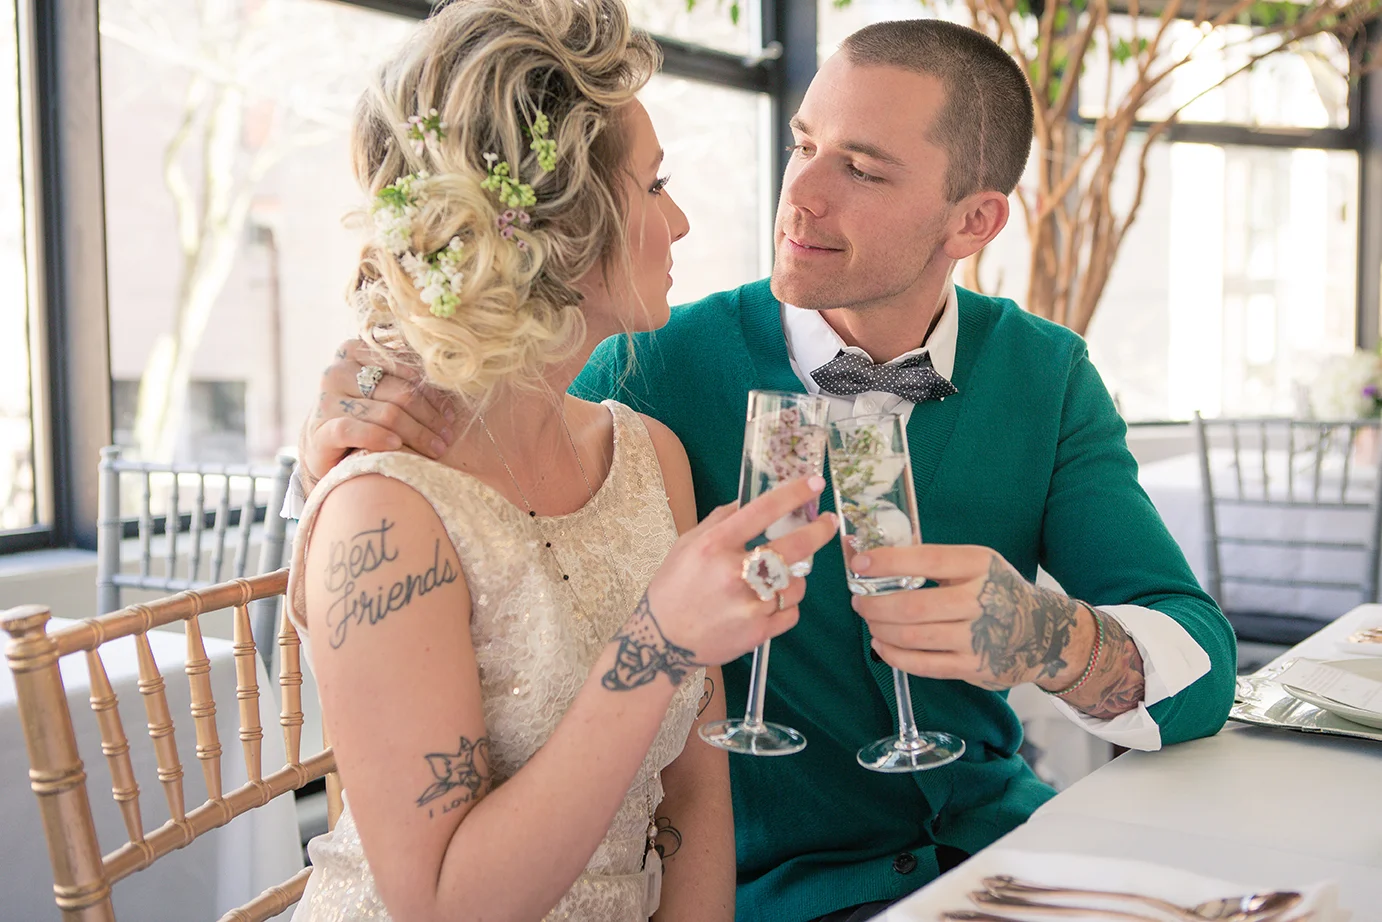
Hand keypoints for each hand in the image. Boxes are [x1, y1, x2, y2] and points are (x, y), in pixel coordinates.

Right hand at [301, 340, 456, 488]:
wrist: (327, 446)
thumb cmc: (364, 414)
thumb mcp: (383, 389)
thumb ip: (405, 376)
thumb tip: (449, 370)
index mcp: (355, 351)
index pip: (406, 368)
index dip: (432, 393)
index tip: (451, 414)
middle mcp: (337, 372)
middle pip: (399, 393)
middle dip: (429, 417)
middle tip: (448, 435)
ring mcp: (326, 401)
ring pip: (385, 413)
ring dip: (417, 434)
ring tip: (436, 448)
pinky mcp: (319, 430)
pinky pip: (353, 430)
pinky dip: (378, 438)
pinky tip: (397, 447)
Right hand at [634, 476, 837, 669]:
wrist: (661, 641)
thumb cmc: (674, 587)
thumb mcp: (687, 544)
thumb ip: (720, 521)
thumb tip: (749, 502)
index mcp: (715, 546)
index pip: (763, 511)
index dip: (794, 493)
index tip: (815, 483)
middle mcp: (735, 573)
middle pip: (794, 546)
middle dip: (819, 531)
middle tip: (829, 523)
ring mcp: (749, 606)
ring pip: (796, 584)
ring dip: (793, 579)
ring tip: (775, 580)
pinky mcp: (758, 633)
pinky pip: (791, 612)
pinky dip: (785, 606)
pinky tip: (768, 604)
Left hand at [849, 545, 1095, 691]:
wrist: (1045, 633)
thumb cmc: (998, 592)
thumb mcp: (976, 565)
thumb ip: (934, 563)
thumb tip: (875, 560)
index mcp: (979, 564)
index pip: (926, 559)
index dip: (887, 562)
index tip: (858, 565)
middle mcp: (981, 599)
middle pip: (912, 605)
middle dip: (874, 604)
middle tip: (859, 601)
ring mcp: (978, 637)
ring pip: (912, 636)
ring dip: (881, 629)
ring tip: (871, 622)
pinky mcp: (973, 668)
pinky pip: (922, 664)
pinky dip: (893, 656)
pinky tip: (882, 646)